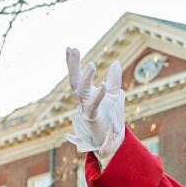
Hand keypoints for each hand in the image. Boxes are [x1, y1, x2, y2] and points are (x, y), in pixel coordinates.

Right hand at [65, 46, 124, 163]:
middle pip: (74, 80)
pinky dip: (99, 95)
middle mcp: (82, 100)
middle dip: (72, 65)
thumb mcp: (115, 94)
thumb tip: (115, 62)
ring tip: (91, 64)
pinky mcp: (93, 118)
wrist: (110, 139)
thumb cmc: (110, 117)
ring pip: (82, 91)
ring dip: (86, 78)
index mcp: (86, 94)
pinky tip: (104, 85)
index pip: (77, 76)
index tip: (70, 47)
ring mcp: (86, 109)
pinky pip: (94, 105)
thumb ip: (114, 79)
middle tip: (73, 49)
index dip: (72, 63)